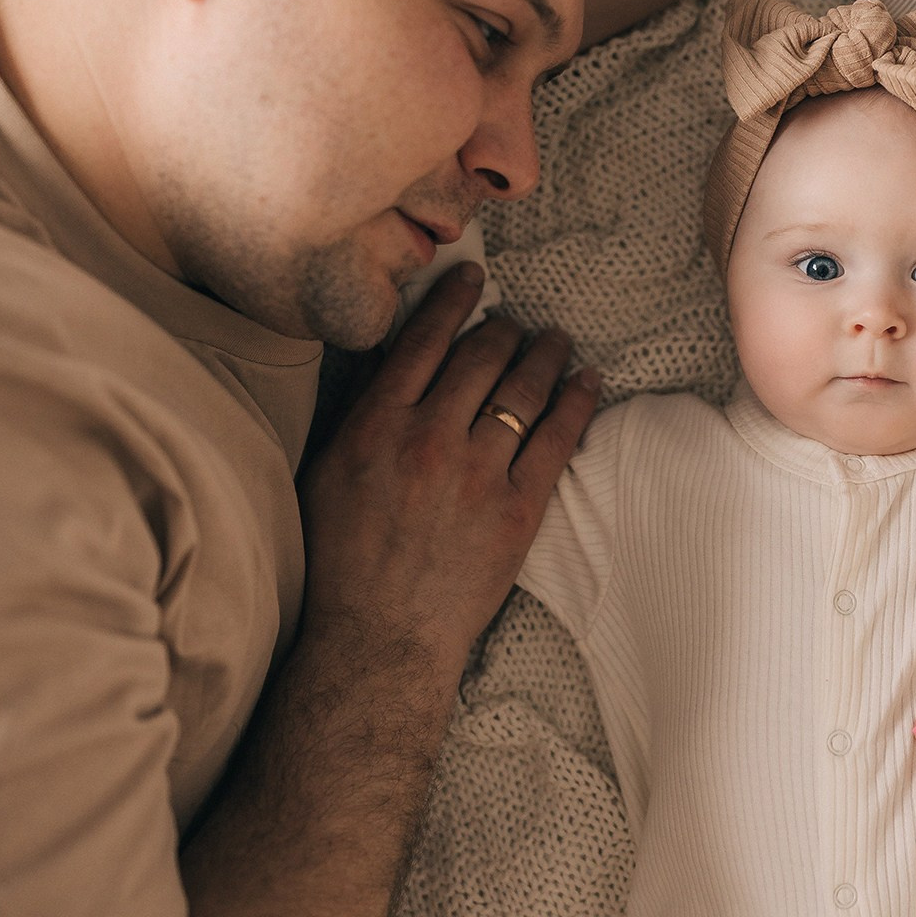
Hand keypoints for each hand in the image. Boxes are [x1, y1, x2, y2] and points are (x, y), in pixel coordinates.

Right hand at [298, 262, 599, 676]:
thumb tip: (391, 356)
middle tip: (516, 319)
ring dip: (545, 353)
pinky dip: (576, 400)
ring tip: (556, 339)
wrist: (377, 639)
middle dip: (504, 328)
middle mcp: (428, 439)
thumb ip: (360, 412)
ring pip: (522, 389)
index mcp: (375, 426)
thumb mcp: (328, 473)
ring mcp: (477, 473)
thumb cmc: (340, 561)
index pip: (422, 341)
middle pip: (480, 357)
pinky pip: (557, 438)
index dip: (454, 301)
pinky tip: (587, 379)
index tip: (473, 277)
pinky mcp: (517, 508)